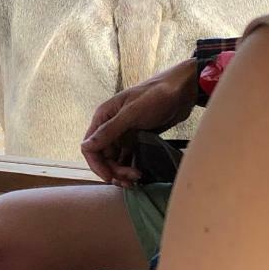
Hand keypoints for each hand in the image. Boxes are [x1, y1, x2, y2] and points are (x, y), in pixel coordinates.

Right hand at [80, 58, 200, 184]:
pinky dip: (131, 167)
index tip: (109, 177)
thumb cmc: (156, 96)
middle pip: (103, 157)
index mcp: (104, 117)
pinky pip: (129, 157)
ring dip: (122, 172)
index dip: (97, 165)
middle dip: (114, 170)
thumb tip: (86, 147)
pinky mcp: (137, 138)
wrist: (182, 91)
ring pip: (115, 159)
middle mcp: (111, 126)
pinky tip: (139, 174)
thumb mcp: (132, 113)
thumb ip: (108, 131)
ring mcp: (124, 133)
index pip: (89, 147)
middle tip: (131, 178)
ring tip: (136, 178)